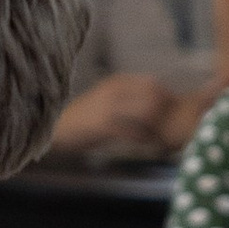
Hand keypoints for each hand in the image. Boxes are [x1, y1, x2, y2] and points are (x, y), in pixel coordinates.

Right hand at [52, 72, 173, 159]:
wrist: (56, 128)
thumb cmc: (84, 117)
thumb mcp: (106, 99)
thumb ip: (128, 98)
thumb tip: (156, 105)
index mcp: (116, 82)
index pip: (153, 84)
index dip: (167, 97)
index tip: (173, 111)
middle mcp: (114, 90)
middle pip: (154, 97)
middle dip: (166, 113)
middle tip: (171, 127)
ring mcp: (110, 107)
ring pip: (147, 113)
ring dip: (157, 127)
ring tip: (160, 138)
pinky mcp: (104, 125)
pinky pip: (134, 132)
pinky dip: (143, 139)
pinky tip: (145, 145)